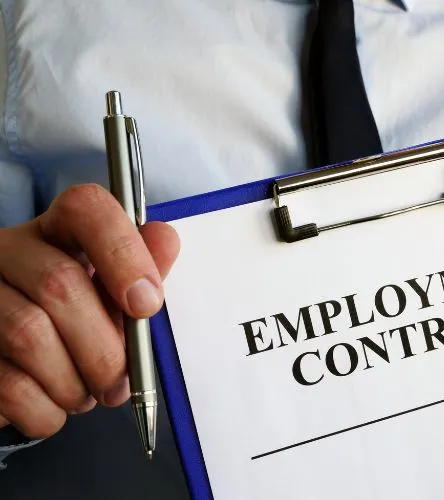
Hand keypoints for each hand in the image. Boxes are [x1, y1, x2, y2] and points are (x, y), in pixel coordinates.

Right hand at [0, 184, 178, 438]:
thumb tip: (165, 240)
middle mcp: (7, 253)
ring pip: (29, 335)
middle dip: (104, 347)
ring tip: (86, 394)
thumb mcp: (110, 293)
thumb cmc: (73, 324)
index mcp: (54, 231)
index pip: (86, 209)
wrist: (12, 366)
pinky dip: (45, 410)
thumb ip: (141, 269)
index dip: (122, 253)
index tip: (147, 303)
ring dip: (74, 382)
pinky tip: (53, 406)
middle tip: (119, 381)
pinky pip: (8, 384)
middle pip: (59, 283)